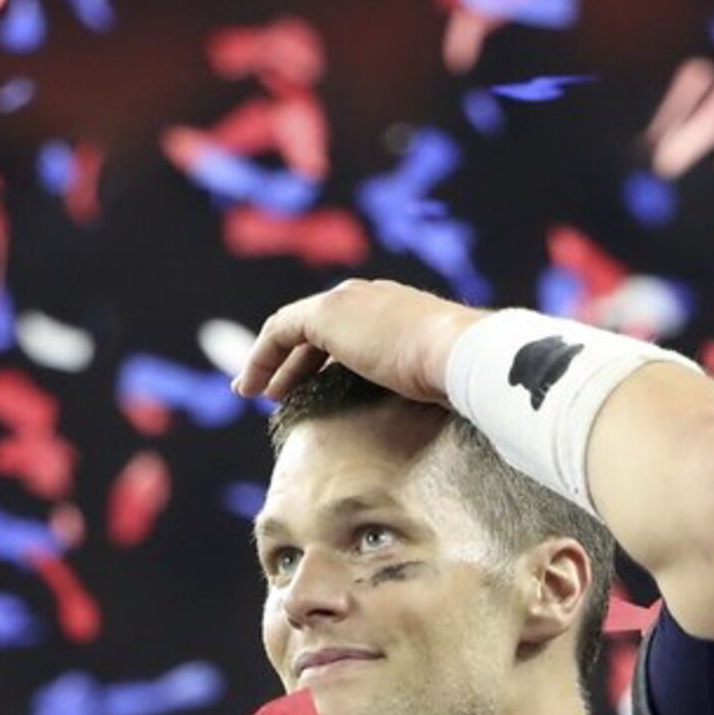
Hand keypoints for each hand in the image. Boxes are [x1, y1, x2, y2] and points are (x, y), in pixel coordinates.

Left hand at [230, 279, 484, 405]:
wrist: (461, 355)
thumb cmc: (462, 378)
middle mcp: (372, 298)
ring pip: (294, 329)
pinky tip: (251, 387)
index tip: (311, 388)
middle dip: (293, 359)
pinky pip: (280, 332)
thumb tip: (441, 417)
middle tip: (276, 392)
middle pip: (319, 329)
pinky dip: (261, 357)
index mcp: (400, 312)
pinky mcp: (327, 313)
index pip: (353, 332)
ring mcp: (349, 302)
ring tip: (253, 392)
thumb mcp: (440, 383)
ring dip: (271, 361)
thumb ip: (428, 388)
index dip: (325, 360)